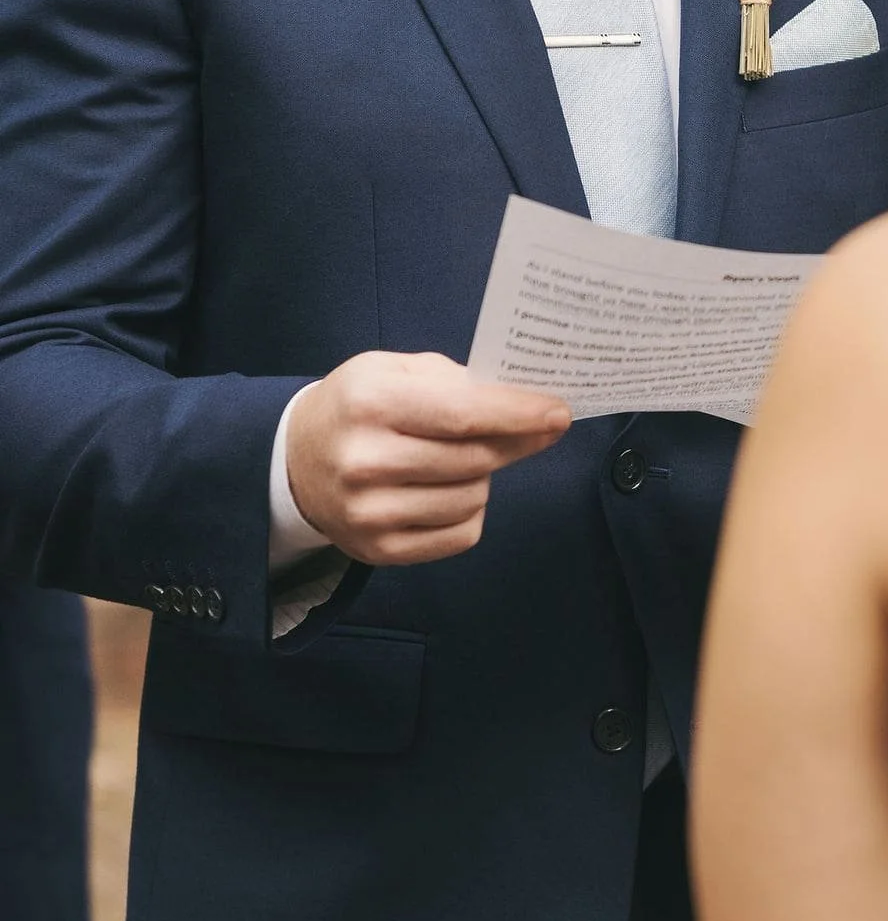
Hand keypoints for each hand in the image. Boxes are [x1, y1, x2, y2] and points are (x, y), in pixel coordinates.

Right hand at [285, 353, 570, 567]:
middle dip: (511, 442)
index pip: (464, 415)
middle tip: (526, 429)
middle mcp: (365, 462)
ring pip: (473, 498)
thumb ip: (459, 381)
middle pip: (474, 459)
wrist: (296, 460)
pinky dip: (469, 510)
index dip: (520, 415)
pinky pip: (461, 534)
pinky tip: (447, 490)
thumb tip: (527, 407)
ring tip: (458, 458)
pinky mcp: (378, 551)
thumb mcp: (395, 370)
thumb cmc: (359, 406)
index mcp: (371, 404)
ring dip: (483, 476)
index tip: (559, 413)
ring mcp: (369, 513)